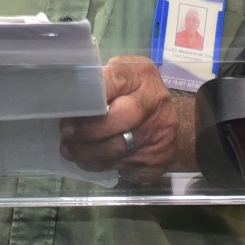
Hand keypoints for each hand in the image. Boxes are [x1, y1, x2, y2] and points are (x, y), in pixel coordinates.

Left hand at [59, 56, 178, 183]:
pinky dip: (101, 165)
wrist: (177, 127)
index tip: (70, 106)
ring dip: (87, 152)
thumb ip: (103, 81)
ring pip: (117, 150)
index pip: (116, 81)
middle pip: (121, 119)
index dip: (92, 95)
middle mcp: (156, 103)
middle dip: (88, 130)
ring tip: (69, 150)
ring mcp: (160, 135)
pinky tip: (90, 160)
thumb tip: (70, 94)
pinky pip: (122, 168)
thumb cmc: (137, 95)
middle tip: (66, 133)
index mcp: (143, 76)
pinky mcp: (156, 162)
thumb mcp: (123, 76)